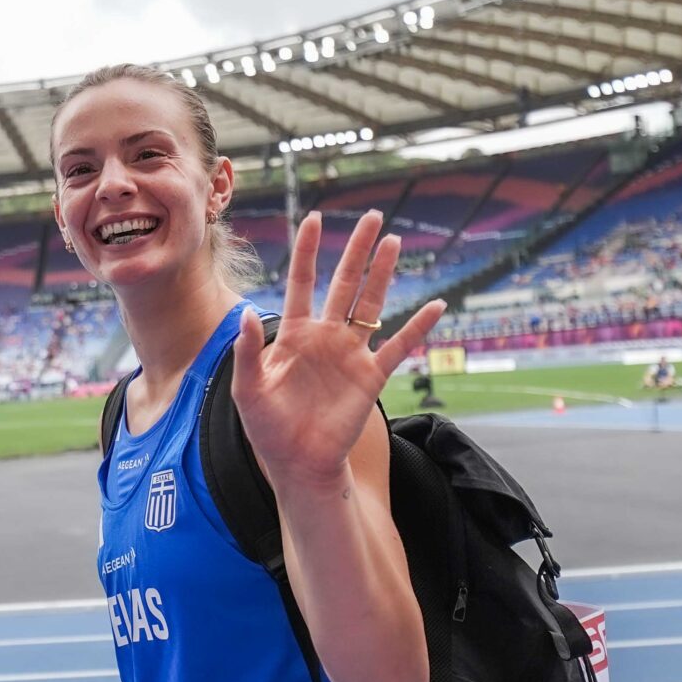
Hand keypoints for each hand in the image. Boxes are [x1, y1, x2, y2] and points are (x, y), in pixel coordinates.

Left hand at [232, 211, 445, 490]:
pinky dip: (417, 327)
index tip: (314, 218)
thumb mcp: (248, 390)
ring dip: (383, 275)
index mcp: (294, 335)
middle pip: (345, 284)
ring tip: (394, 242)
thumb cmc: (268, 429)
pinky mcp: (371, 376)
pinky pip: (398, 346)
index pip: (303, 283)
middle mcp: (325, 337)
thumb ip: (247, 352)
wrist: (298, 464)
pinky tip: (435, 306)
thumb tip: (246, 314)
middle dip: (357, 250)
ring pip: (371, 305)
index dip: (308, 251)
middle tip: (372, 218)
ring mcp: (350, 354)